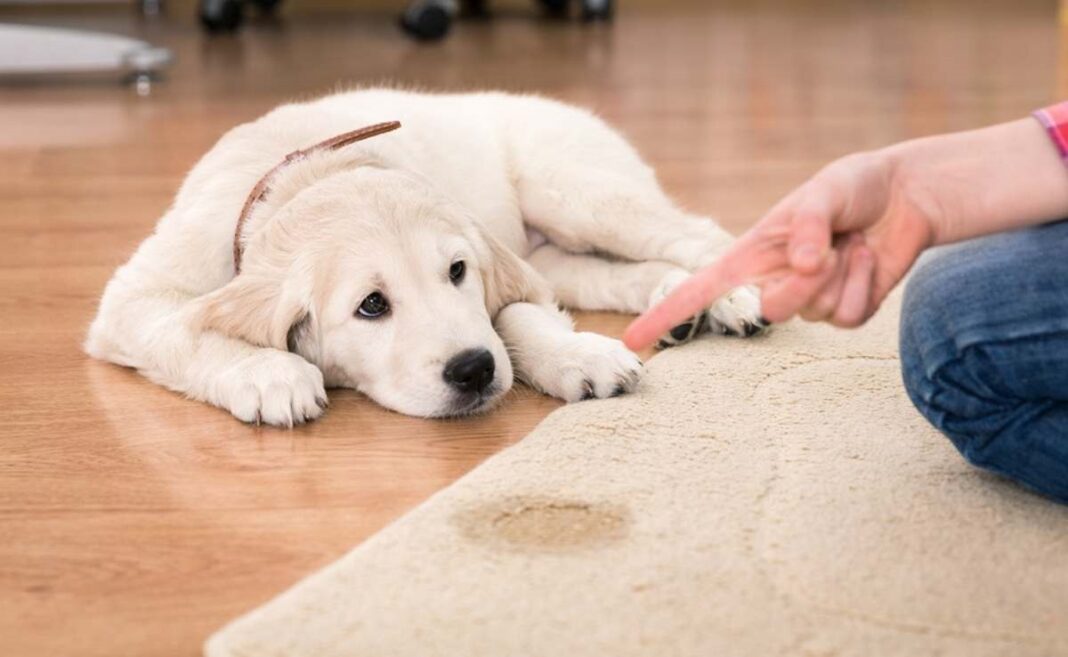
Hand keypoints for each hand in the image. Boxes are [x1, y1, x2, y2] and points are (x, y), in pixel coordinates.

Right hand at [623, 149, 937, 349]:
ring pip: (813, 314)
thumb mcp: (826, 190)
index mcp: (752, 254)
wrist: (906, 196)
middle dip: (802, 284)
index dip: (664, 314)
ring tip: (851, 243)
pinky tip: (868, 259)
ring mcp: (809, 300)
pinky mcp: (845, 311)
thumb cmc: (854, 187)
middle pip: (770, 311)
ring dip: (840, 275)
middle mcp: (774, 281)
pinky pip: (848, 318)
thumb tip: (800, 265)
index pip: (699, 290)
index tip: (634, 340)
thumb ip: (807, 224)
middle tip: (828, 249)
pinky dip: (864, 286)